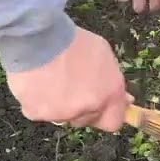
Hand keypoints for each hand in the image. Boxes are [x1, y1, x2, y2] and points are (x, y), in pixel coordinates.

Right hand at [8, 27, 130, 131]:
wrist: (39, 39)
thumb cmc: (73, 41)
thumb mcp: (104, 55)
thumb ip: (112, 81)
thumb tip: (124, 100)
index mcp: (109, 94)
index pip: (113, 122)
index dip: (106, 114)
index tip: (100, 106)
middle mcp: (87, 108)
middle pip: (85, 119)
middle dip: (81, 107)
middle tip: (71, 86)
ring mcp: (61, 114)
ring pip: (61, 116)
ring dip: (58, 105)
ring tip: (50, 80)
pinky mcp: (36, 113)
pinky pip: (38, 111)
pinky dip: (36, 101)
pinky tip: (35, 82)